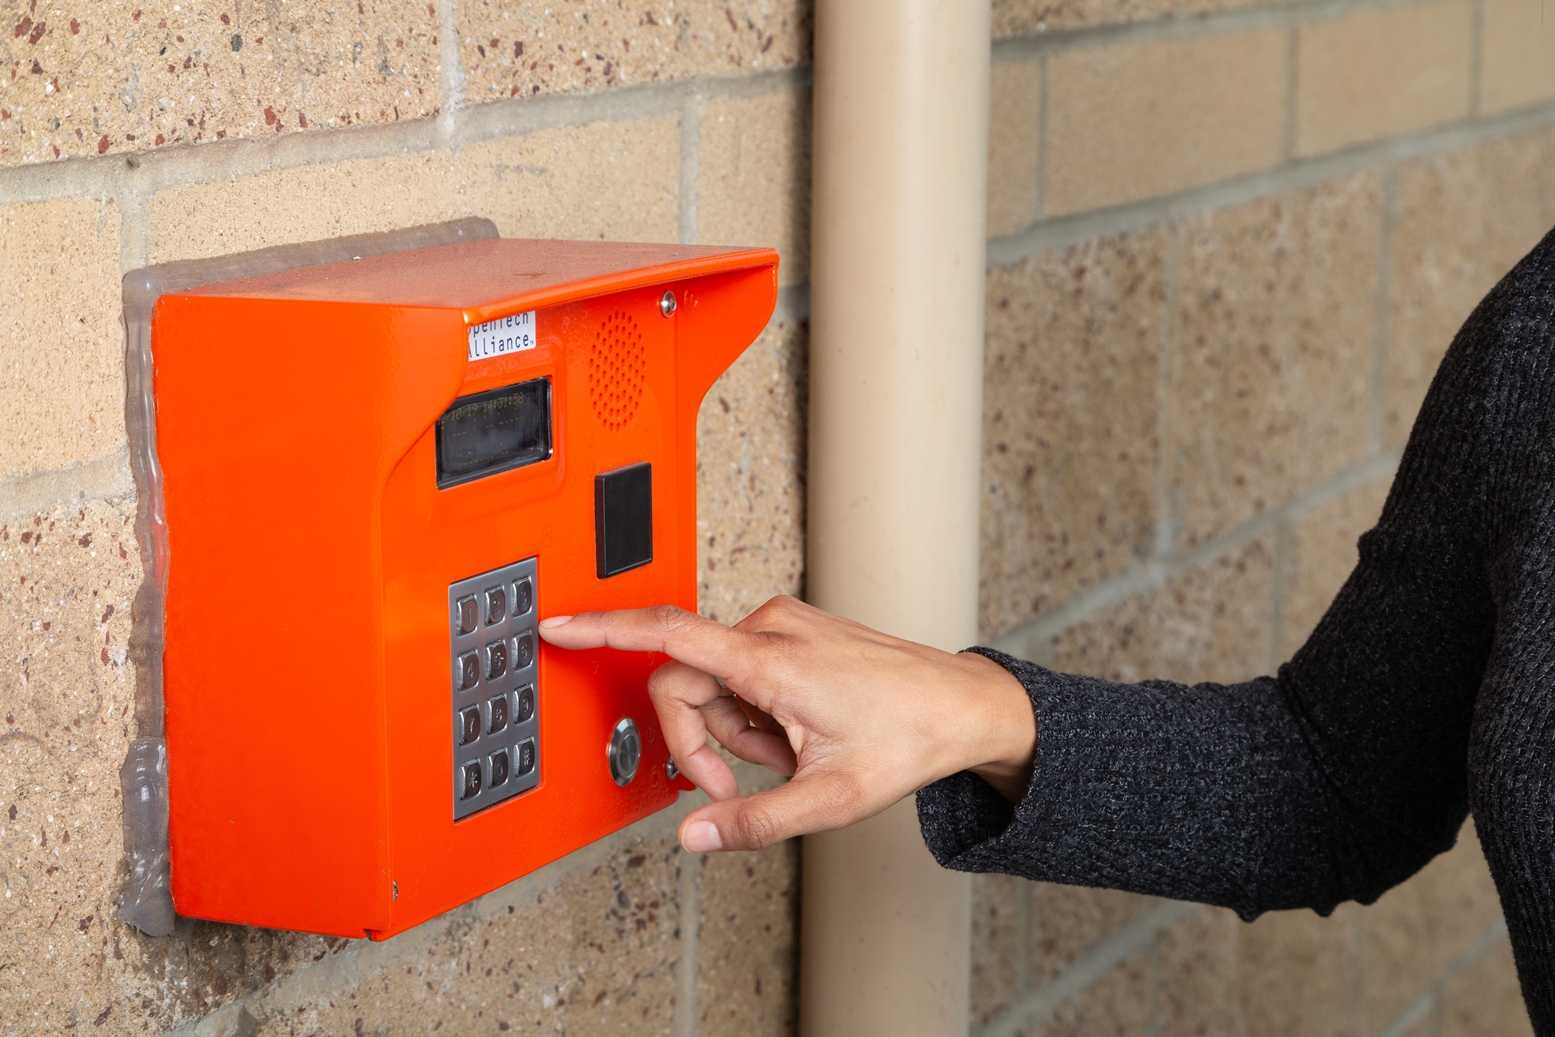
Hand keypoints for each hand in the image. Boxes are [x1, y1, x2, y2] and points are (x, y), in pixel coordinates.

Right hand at [537, 596, 1034, 852]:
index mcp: (771, 660)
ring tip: (791, 750)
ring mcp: (782, 624)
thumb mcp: (830, 798)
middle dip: (701, 739)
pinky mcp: (790, 629)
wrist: (960, 704)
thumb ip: (754, 820)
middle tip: (745, 780)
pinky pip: (740, 670)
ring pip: (713, 680)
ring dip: (737, 727)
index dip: (602, 629)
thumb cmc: (908, 737)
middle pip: (683, 680)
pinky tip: (795, 729)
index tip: (557, 624)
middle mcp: (770, 627)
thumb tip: (693, 833)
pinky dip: (755, 709)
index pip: (666, 634)